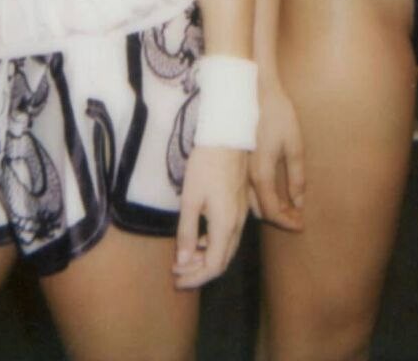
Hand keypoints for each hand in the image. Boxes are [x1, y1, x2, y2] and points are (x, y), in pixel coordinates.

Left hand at [172, 145, 247, 289]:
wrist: (227, 137)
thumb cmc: (205, 165)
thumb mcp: (190, 199)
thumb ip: (187, 232)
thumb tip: (183, 261)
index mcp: (225, 225)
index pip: (214, 266)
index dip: (195, 278)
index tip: (176, 280)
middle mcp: (238, 224)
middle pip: (222, 261)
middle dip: (199, 272)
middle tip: (177, 273)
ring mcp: (241, 214)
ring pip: (227, 248)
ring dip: (206, 258)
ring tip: (184, 257)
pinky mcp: (240, 205)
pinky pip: (230, 235)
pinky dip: (214, 244)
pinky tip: (199, 238)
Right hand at [249, 76, 304, 229]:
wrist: (254, 90)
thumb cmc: (277, 115)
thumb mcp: (294, 145)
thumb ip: (297, 176)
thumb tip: (299, 201)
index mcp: (262, 174)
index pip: (273, 211)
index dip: (288, 222)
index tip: (302, 225)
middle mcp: (248, 176)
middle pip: (261, 211)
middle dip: (279, 218)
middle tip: (297, 218)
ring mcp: (242, 169)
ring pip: (252, 201)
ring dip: (269, 208)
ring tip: (288, 207)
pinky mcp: (241, 160)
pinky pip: (248, 189)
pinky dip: (261, 197)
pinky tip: (274, 192)